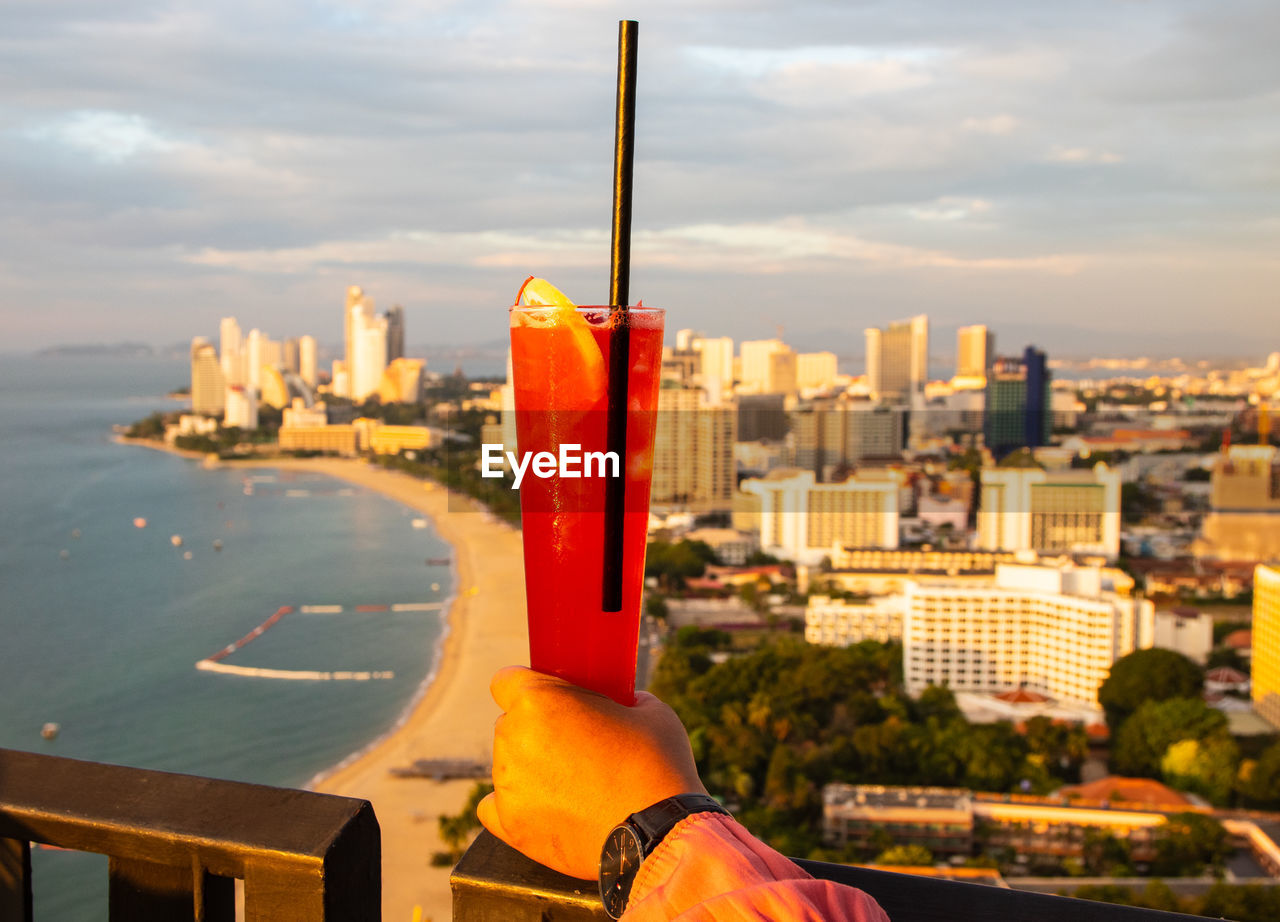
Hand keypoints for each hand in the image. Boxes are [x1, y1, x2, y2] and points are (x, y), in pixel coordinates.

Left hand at [477, 665, 705, 879]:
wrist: (658, 835)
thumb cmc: (655, 766)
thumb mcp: (647, 710)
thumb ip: (616, 699)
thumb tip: (617, 704)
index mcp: (538, 701)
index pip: (506, 681)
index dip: (529, 687)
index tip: (551, 700)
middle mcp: (512, 738)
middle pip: (510, 724)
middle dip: (537, 730)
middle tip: (576, 744)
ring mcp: (507, 784)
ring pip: (508, 763)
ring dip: (532, 767)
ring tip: (576, 785)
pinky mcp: (510, 824)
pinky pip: (495, 805)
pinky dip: (517, 804)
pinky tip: (547, 806)